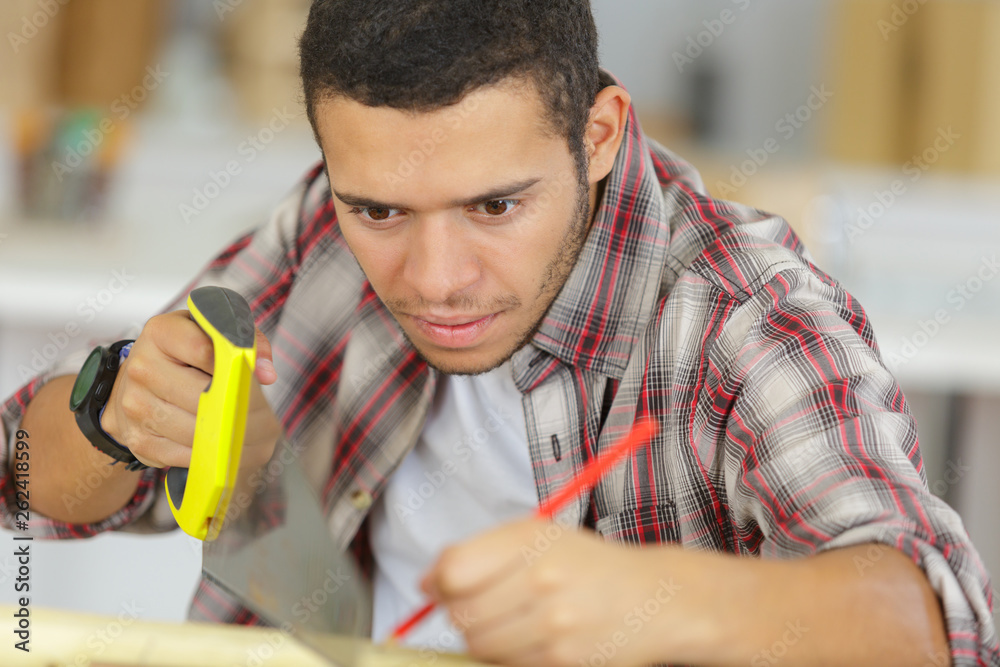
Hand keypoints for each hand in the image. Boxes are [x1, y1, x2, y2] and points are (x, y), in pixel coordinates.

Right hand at [100, 310, 280, 469]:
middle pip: (203, 396)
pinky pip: (185, 455)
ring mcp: (136, 406)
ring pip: (196, 430)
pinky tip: (226, 448)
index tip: (253, 379)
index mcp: (162, 332)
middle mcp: (143, 368)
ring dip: (230, 437)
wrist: (135, 383)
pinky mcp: (139, 439)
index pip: (205, 351)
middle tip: (266, 420)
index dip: (234, 368)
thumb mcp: (210, 332)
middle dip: (241, 411)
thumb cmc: (182, 355)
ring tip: (252, 435)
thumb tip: (266, 374)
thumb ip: (245, 340)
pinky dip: (211, 455)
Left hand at [420, 518, 690, 666]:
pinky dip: (507, 656)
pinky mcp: (561, 661)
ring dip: (482, 637)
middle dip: (460, 613)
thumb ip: (479, 552)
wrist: (653, 599)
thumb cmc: (588, 565)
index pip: (455, 569)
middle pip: (461, 612)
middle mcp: (542, 579)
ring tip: (511, 621)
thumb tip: (425, 583)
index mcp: (531, 540)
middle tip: (484, 605)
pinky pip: (505, 665)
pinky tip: (529, 638)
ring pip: (478, 644)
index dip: (437, 583)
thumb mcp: (537, 537)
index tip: (438, 587)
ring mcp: (553, 624)